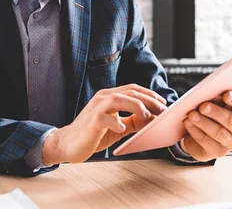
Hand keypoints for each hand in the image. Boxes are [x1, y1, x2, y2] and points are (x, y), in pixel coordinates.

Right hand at [42, 84, 166, 164]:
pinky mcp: (92, 121)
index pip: (132, 89)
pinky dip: (116, 123)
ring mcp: (96, 108)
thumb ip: (132, 121)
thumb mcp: (117, 126)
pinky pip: (106, 118)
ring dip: (137, 106)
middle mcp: (103, 98)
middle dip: (150, 100)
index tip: (163, 103)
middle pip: (130, 92)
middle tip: (162, 110)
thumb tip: (152, 120)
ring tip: (147, 117)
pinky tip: (122, 129)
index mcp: (108, 97)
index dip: (150, 94)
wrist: (68, 143)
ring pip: (120, 99)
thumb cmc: (92, 134)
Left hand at [181, 82, 231, 161]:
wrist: (199, 135)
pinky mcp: (217, 152)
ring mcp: (230, 143)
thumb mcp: (220, 102)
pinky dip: (195, 131)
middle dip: (215, 112)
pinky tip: (188, 123)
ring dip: (203, 122)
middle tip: (202, 106)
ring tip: (190, 114)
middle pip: (230, 120)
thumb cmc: (212, 114)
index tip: (225, 94)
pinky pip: (206, 142)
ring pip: (218, 132)